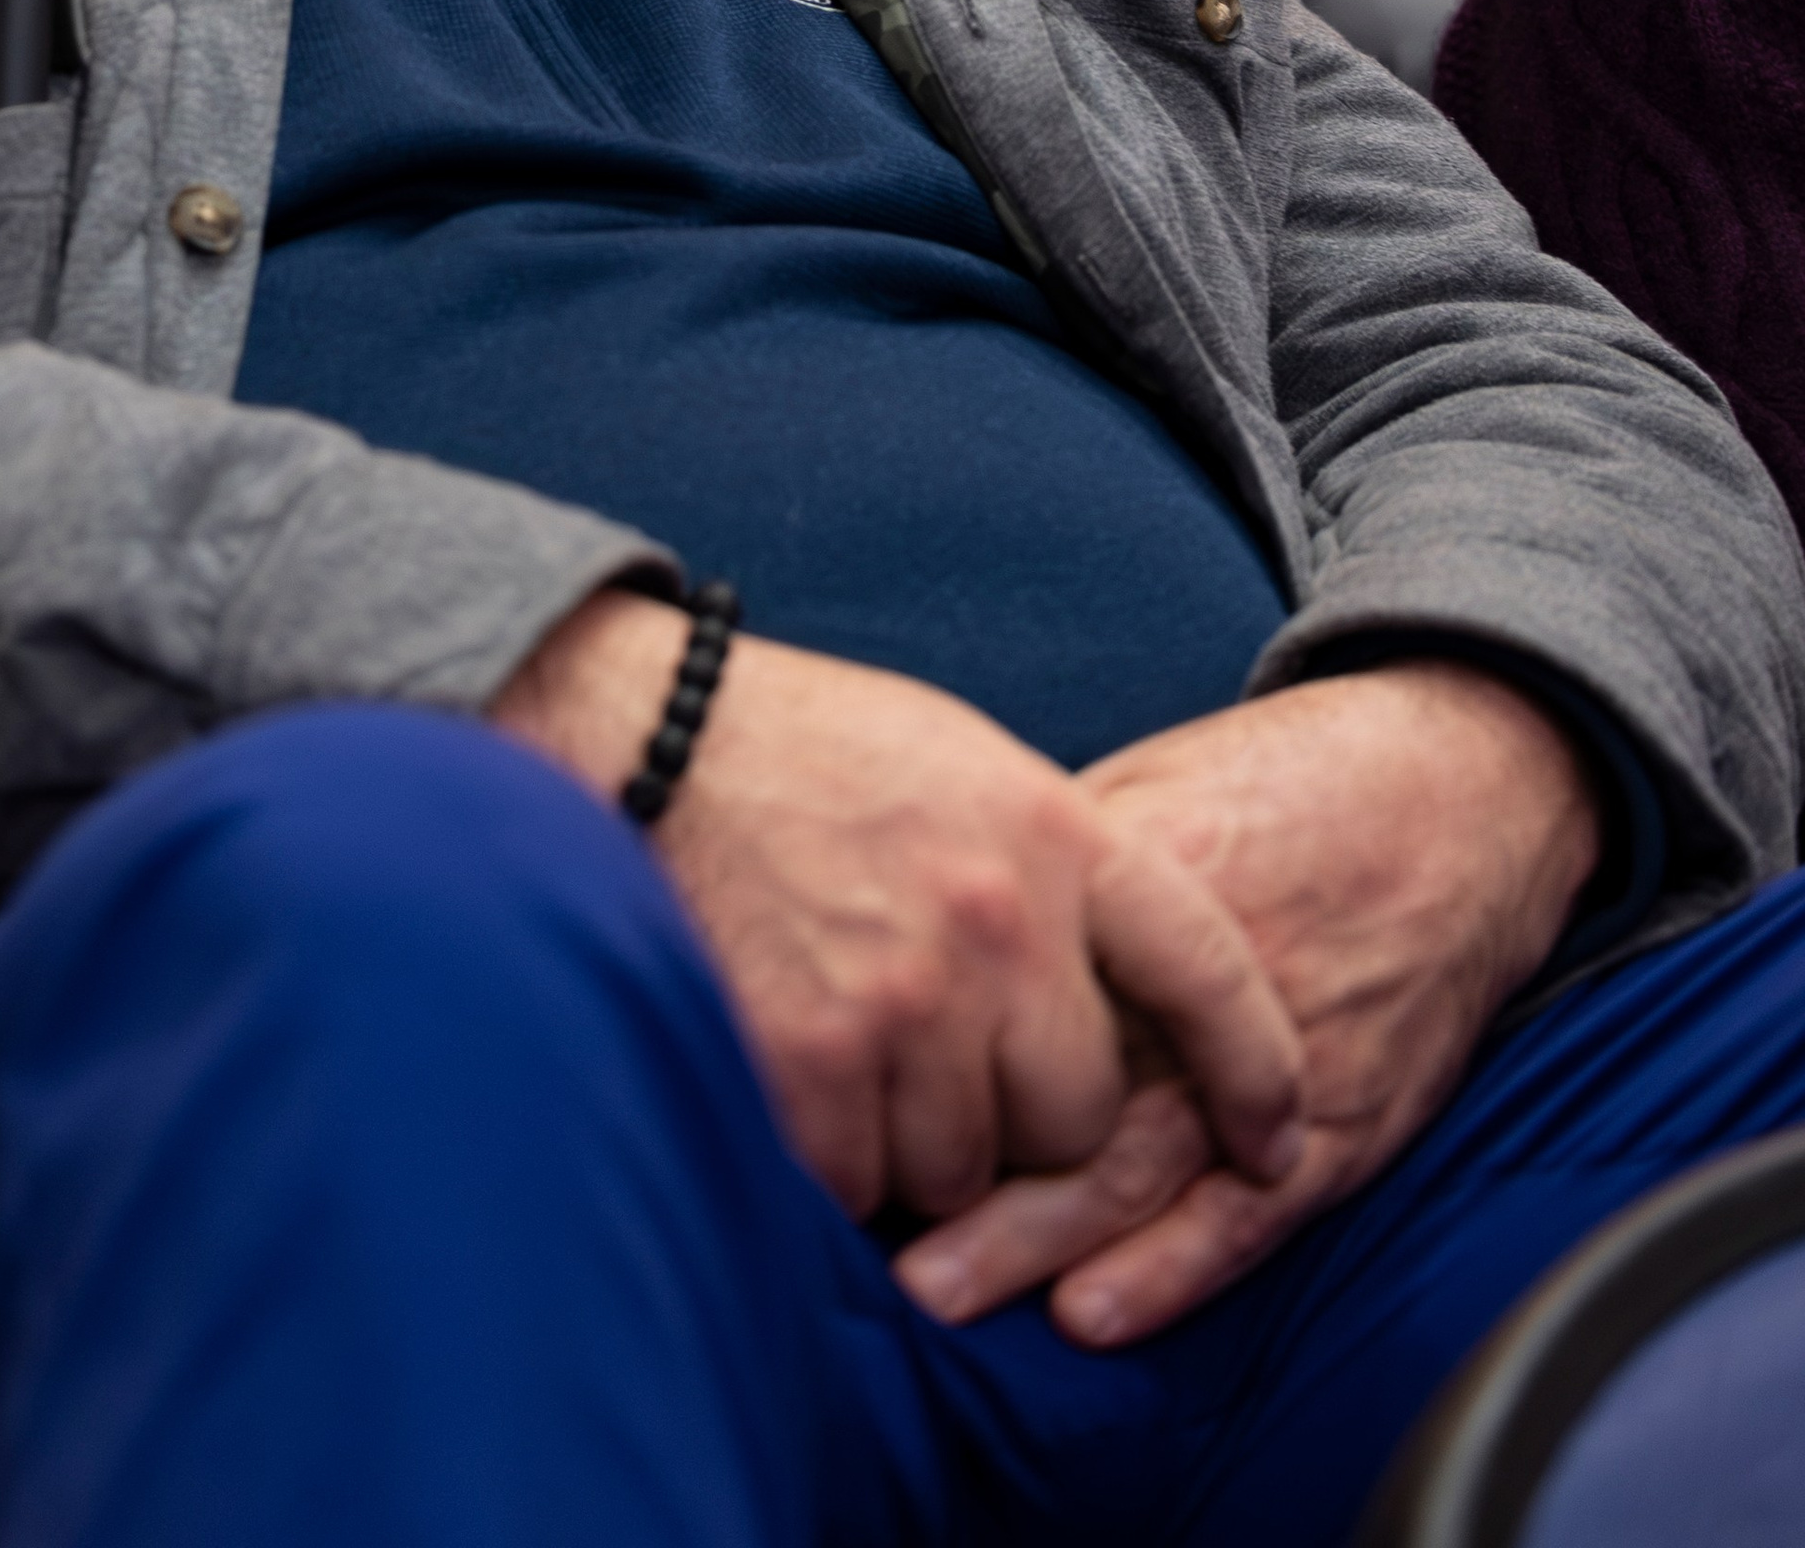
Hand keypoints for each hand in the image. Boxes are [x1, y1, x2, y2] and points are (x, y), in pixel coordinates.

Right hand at [492, 594, 1304, 1227]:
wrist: (646, 733)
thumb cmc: (807, 751)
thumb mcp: (965, 768)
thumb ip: (1050, 874)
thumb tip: (1110, 994)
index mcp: (1055, 834)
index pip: (1209, 972)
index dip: (1255, 1073)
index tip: (1274, 1145)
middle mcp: (999, 924)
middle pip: (1079, 1113)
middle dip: (1026, 1118)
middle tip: (950, 1060)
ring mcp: (905, 1002)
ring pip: (966, 1168)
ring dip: (919, 1144)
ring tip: (853, 1045)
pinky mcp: (808, 1066)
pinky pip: (860, 1185)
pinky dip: (832, 1161)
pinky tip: (796, 1078)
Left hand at [893, 665, 1600, 1346]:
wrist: (1458, 789)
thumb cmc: (1288, 782)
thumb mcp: (1152, 780)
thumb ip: (1054, 856)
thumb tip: (940, 909)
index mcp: (1141, 873)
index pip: (1014, 972)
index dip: (932, 1036)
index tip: (847, 1087)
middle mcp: (1201, 970)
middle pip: (1065, 1084)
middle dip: (965, 1170)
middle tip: (871, 1233)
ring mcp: (1279, 1049)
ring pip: (1141, 1162)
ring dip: (1040, 1240)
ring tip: (945, 1290)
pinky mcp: (1345, 1112)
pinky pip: (1250, 1210)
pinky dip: (1173, 1270)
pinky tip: (1095, 1312)